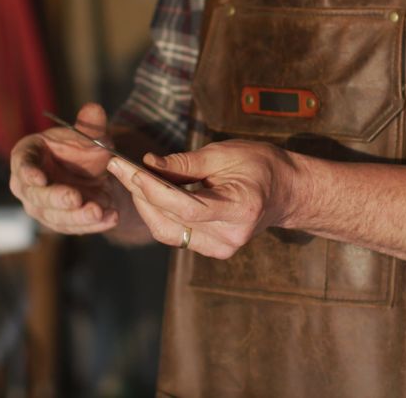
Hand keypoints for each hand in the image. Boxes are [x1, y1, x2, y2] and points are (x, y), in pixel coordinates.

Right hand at [10, 103, 129, 234]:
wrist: (96, 173)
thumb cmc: (82, 149)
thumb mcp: (90, 136)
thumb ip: (91, 125)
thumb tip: (94, 109)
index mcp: (28, 155)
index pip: (22, 164)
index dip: (28, 172)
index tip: (40, 178)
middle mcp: (28, 184)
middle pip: (36, 195)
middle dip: (56, 198)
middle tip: (74, 198)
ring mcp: (41, 206)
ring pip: (55, 216)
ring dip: (77, 216)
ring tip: (98, 210)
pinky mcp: (60, 222)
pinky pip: (74, 227)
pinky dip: (93, 224)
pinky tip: (111, 217)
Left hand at [105, 140, 301, 258]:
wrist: (286, 192)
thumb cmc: (261, 166)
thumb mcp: (226, 154)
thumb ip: (186, 163)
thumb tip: (148, 163)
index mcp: (239, 210)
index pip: (185, 206)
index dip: (151, 188)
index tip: (126, 167)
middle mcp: (229, 237)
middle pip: (170, 221)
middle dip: (140, 193)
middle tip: (119, 167)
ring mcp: (222, 249)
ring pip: (167, 232)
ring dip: (145, 205)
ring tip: (132, 177)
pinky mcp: (213, 250)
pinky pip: (175, 235)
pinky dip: (159, 214)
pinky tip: (150, 193)